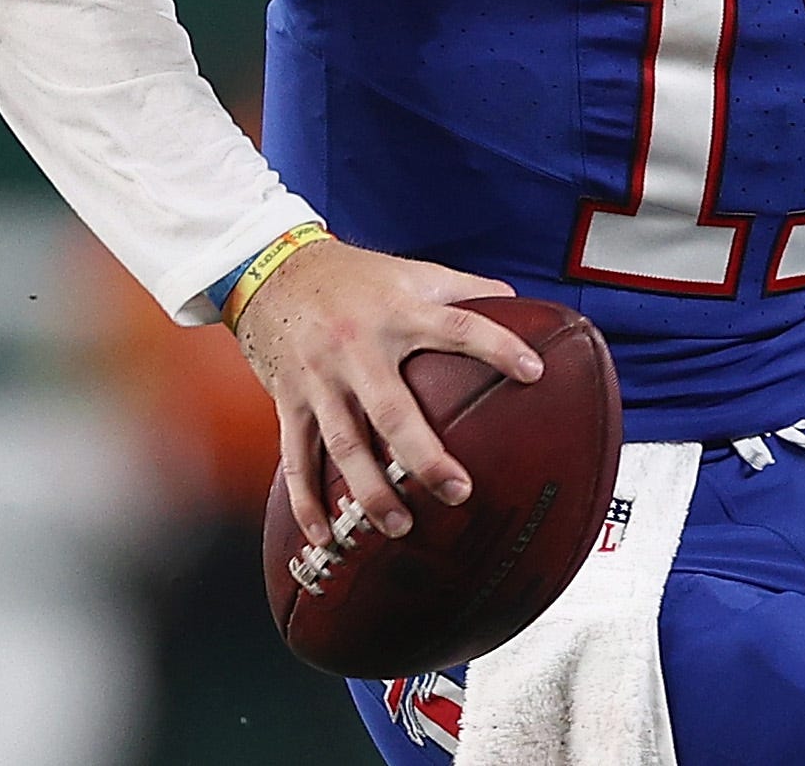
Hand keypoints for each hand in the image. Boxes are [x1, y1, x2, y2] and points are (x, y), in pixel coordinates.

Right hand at [232, 237, 544, 548]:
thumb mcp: (411, 273)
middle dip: (425, 456)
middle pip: (393, 410)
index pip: (457, 327)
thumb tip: (520, 300)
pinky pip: (296, 458)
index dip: (496, 346)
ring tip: (400, 526)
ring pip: (343, 444)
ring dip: (370, 491)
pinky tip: (325, 534)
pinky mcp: (288, 401)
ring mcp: (319, 380)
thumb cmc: (352, 276)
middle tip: (459, 491)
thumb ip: (463, 289)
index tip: (534, 372)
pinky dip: (306, 501)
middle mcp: (357, 349)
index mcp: (397, 313)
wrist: (270, 270)